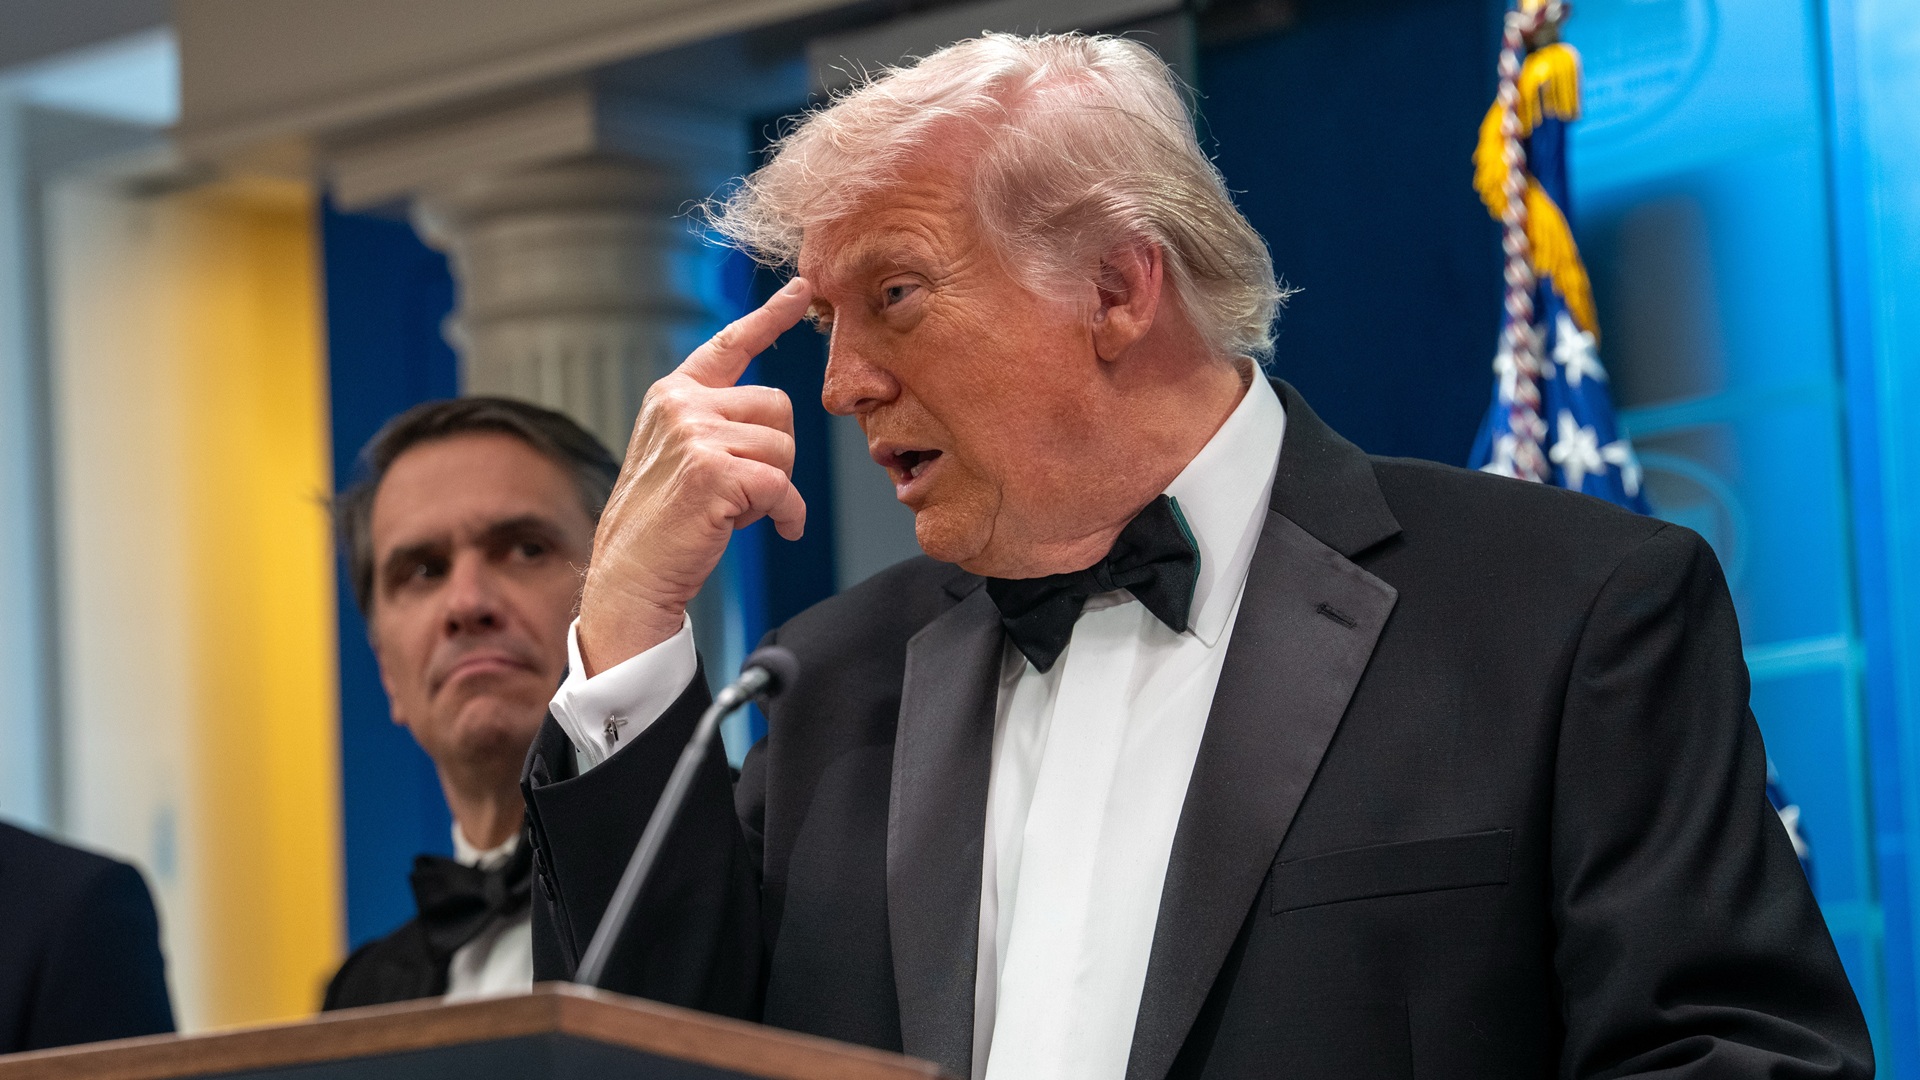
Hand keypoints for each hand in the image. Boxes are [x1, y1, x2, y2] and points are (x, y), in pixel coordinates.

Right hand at [577, 278, 812, 674]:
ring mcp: (694, 435)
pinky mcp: (713, 472)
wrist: (630, 576)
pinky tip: (774, 529)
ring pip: (784, 447)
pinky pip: (783, 486)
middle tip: (744, 491)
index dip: (771, 315)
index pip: (731, 344)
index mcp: (674, 395)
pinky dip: (787, 515)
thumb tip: (774, 419)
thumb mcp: (680, 456)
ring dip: (776, 487)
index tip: (804, 288)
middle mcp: (681, 405)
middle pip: (778, 407)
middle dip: (776, 453)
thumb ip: (717, 424)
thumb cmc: (662, 524)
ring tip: (738, 509)